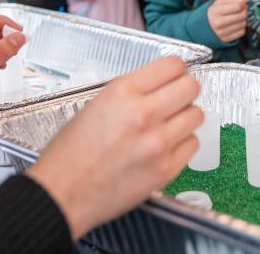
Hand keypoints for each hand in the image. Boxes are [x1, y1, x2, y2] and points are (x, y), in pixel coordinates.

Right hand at [26, 57, 201, 239]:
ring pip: (197, 115)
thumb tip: (161, 84)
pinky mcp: (166, 169)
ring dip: (186, 117)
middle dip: (185, 90)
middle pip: (191, 87)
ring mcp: (158, 143)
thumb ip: (132, 92)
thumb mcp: (96, 104)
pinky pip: (192, 144)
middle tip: (176, 98)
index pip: (173, 65)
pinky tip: (166, 146)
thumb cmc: (71, 153)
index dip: (176, 69)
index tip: (175, 75)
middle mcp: (143, 114)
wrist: (62, 194)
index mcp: (123, 92)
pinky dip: (183, 143)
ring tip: (169, 124)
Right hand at [207, 0, 248, 42]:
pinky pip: (242, 32)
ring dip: (242, 19)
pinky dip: (240, 28)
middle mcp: (218, 23)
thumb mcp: (218, 2)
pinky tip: (234, 25)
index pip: (237, 6)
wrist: (201, 28)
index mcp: (215, 11)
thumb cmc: (212, 13)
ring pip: (243, 24)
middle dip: (243, 11)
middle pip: (242, 15)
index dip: (242, 3)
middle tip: (240, 10)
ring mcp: (222, 32)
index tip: (242, 3)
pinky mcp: (226, 39)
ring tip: (236, 18)